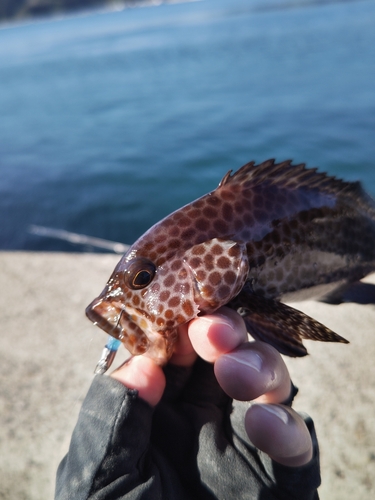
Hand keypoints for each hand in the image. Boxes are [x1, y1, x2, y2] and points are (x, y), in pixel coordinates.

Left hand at [111, 306, 312, 466]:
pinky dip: (287, 426)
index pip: (177, 355)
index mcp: (160, 413)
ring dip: (256, 364)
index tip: (177, 307)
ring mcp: (245, 445)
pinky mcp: (280, 478)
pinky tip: (262, 422)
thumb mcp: (100, 474)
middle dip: (222, 332)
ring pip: (268, 382)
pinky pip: (298, 442)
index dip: (178, 328)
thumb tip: (142, 366)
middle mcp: (205, 420)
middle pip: (227, 355)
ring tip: (235, 371)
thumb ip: (113, 418)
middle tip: (211, 329)